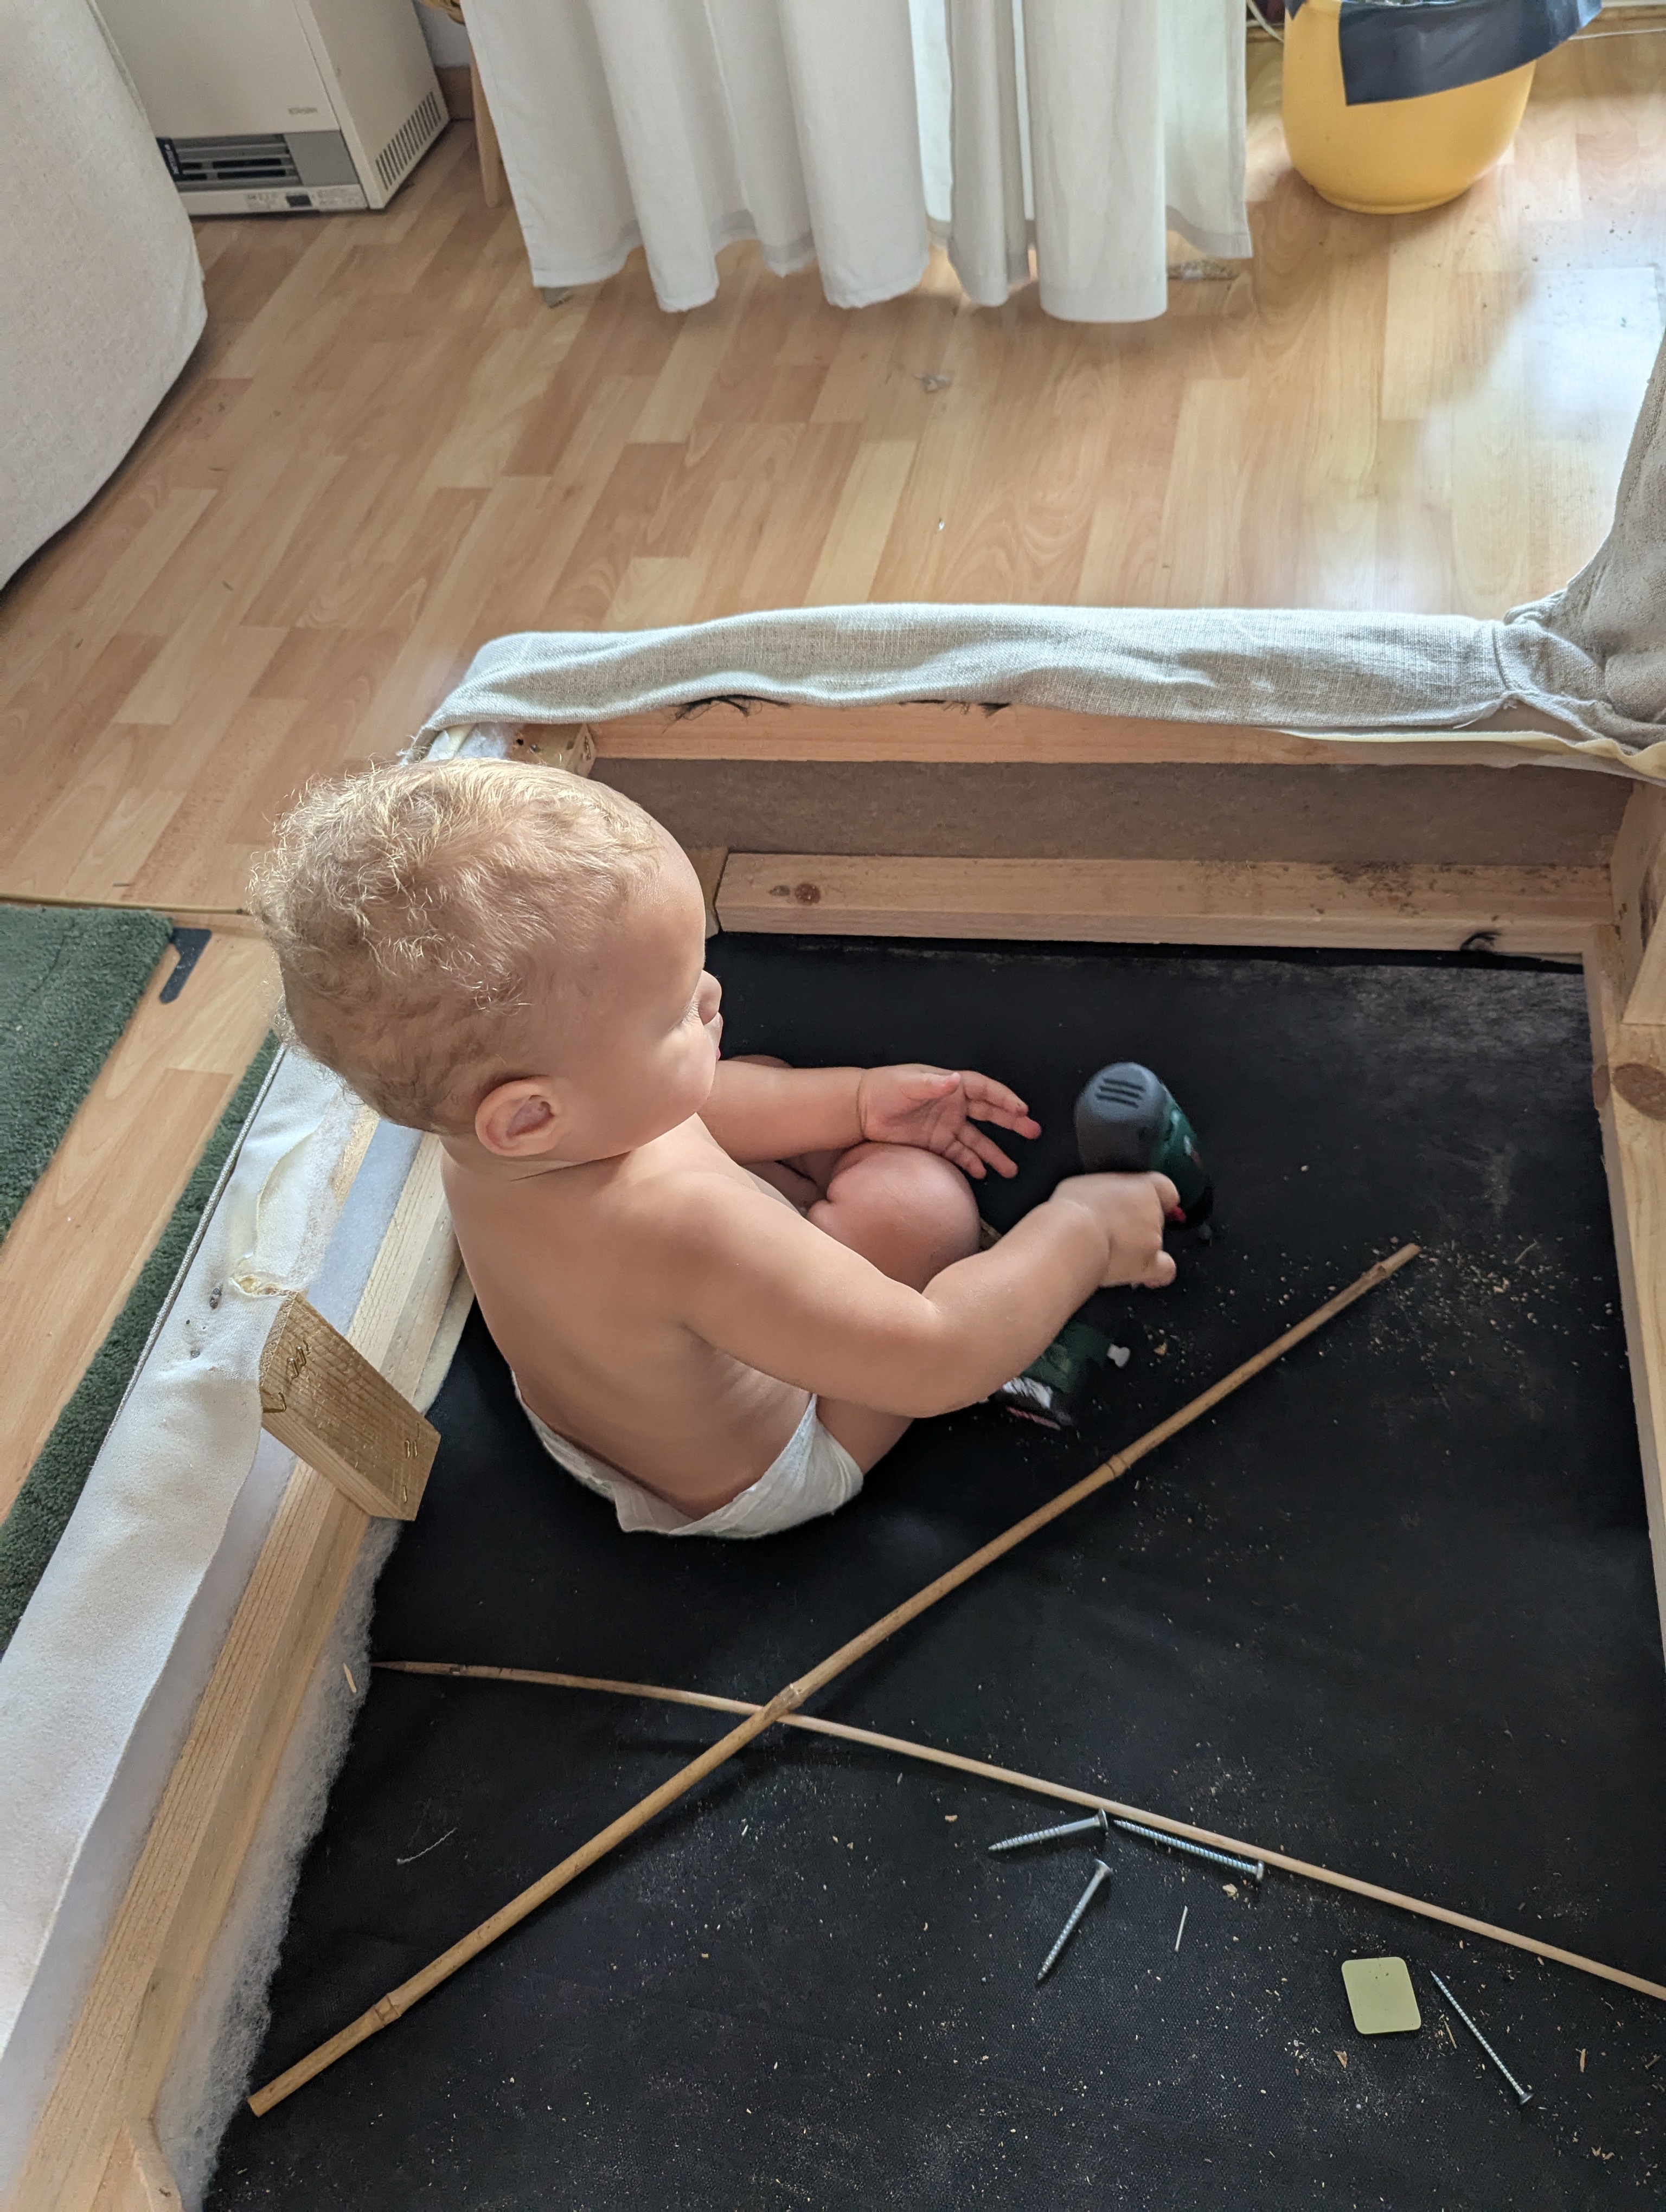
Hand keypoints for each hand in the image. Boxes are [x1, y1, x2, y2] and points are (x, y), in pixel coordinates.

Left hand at [855, 1064, 1040, 1179]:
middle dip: (1012, 1123)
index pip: (986, 1091)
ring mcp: (947, 1126)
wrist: (861, 1109)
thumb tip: (954, 1080)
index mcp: (952, 1086)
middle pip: (990, 1114)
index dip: (1005, 1099)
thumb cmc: (884, 1088)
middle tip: (1032, 1131)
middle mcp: (954, 1106)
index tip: (1022, 1109)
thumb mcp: (907, 1083)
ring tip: (1011, 1169)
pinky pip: (959, 1155)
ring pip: (978, 1140)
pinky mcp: (936, 1143)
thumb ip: (932, 1084)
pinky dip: (971, 1164)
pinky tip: (982, 1172)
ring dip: (994, 1153)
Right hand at [1049, 1171, 1177, 1287]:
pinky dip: (1156, 1274)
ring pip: (1155, 1242)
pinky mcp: (1148, 1263)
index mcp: (1141, 1186)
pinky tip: (1143, 1275)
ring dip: (1138, 1247)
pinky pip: (1165, 1270)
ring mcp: (1153, 1238)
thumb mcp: (1085, 1184)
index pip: (1164, 1188)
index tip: (1142, 1200)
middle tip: (1111, 1227)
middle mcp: (1152, 1211)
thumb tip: (1097, 1199)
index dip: (1155, 1196)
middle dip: (1135, 1222)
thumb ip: (1103, 1191)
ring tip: (1110, 1251)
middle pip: (1155, 1216)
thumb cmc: (1073, 1209)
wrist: (1072, 1238)